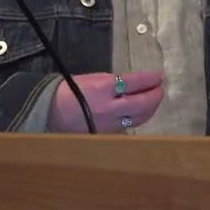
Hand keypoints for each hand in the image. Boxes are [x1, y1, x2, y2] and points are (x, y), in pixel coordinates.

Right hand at [46, 71, 164, 132]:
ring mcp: (110, 123)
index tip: (158, 75)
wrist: (49, 112)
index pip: (134, 82)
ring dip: (151, 108)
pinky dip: (138, 117)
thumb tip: (134, 84)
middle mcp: (109, 107)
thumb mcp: (91, 79)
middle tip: (160, 88)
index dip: (150, 78)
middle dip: (155, 95)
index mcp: (103, 88)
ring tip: (154, 99)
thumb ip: (113, 82)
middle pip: (142, 103)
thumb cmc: (69, 90)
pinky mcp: (107, 134)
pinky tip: (140, 112)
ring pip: (139, 118)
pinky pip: (128, 125)